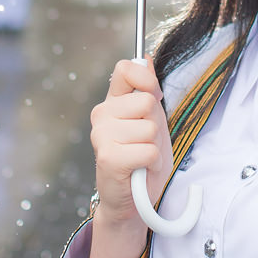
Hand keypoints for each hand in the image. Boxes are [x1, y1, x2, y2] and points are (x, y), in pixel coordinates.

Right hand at [83, 59, 169, 257]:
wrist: (134, 201)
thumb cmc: (143, 160)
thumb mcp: (151, 120)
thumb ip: (148, 90)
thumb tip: (146, 57)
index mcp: (112, 102)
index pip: (127, 69)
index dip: (148, 80)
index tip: (154, 98)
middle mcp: (101, 115)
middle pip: (148, 102)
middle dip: (156, 125)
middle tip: (146, 143)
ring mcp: (101, 135)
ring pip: (150, 128)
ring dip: (155, 147)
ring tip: (143, 159)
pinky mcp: (109, 157)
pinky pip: (148, 149)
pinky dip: (152, 163)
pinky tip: (140, 170)